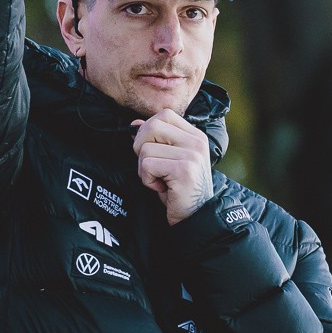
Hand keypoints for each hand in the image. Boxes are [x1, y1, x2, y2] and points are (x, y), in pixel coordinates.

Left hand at [132, 109, 213, 225]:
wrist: (195, 218)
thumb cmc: (179, 190)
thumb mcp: (168, 160)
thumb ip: (155, 140)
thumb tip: (134, 124)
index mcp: (195, 136)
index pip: (164, 114)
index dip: (148, 130)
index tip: (151, 150)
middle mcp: (197, 142)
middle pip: (152, 125)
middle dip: (141, 147)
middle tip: (151, 166)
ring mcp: (192, 155)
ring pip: (145, 149)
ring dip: (144, 169)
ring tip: (160, 180)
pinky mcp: (183, 170)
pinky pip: (147, 165)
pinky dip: (147, 179)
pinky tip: (161, 188)